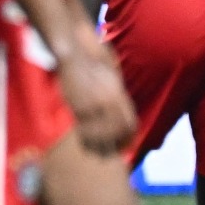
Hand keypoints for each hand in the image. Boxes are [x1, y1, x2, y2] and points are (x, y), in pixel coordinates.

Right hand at [58, 24, 135, 155]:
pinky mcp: (81, 105)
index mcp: (120, 94)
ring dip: (97, 142)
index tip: (122, 147)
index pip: (130, 124)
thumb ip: (115, 97)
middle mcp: (112, 100)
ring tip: (91, 147)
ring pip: (103, 133)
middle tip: (105, 152)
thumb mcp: (110, 79)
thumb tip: (119, 115)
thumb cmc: (91, 63)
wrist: (74, 52)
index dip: (127, 139)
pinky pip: (85, 128)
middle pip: (120, 131)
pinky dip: (84, 136)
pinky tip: (80, 137)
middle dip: (114, 144)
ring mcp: (97, 103)